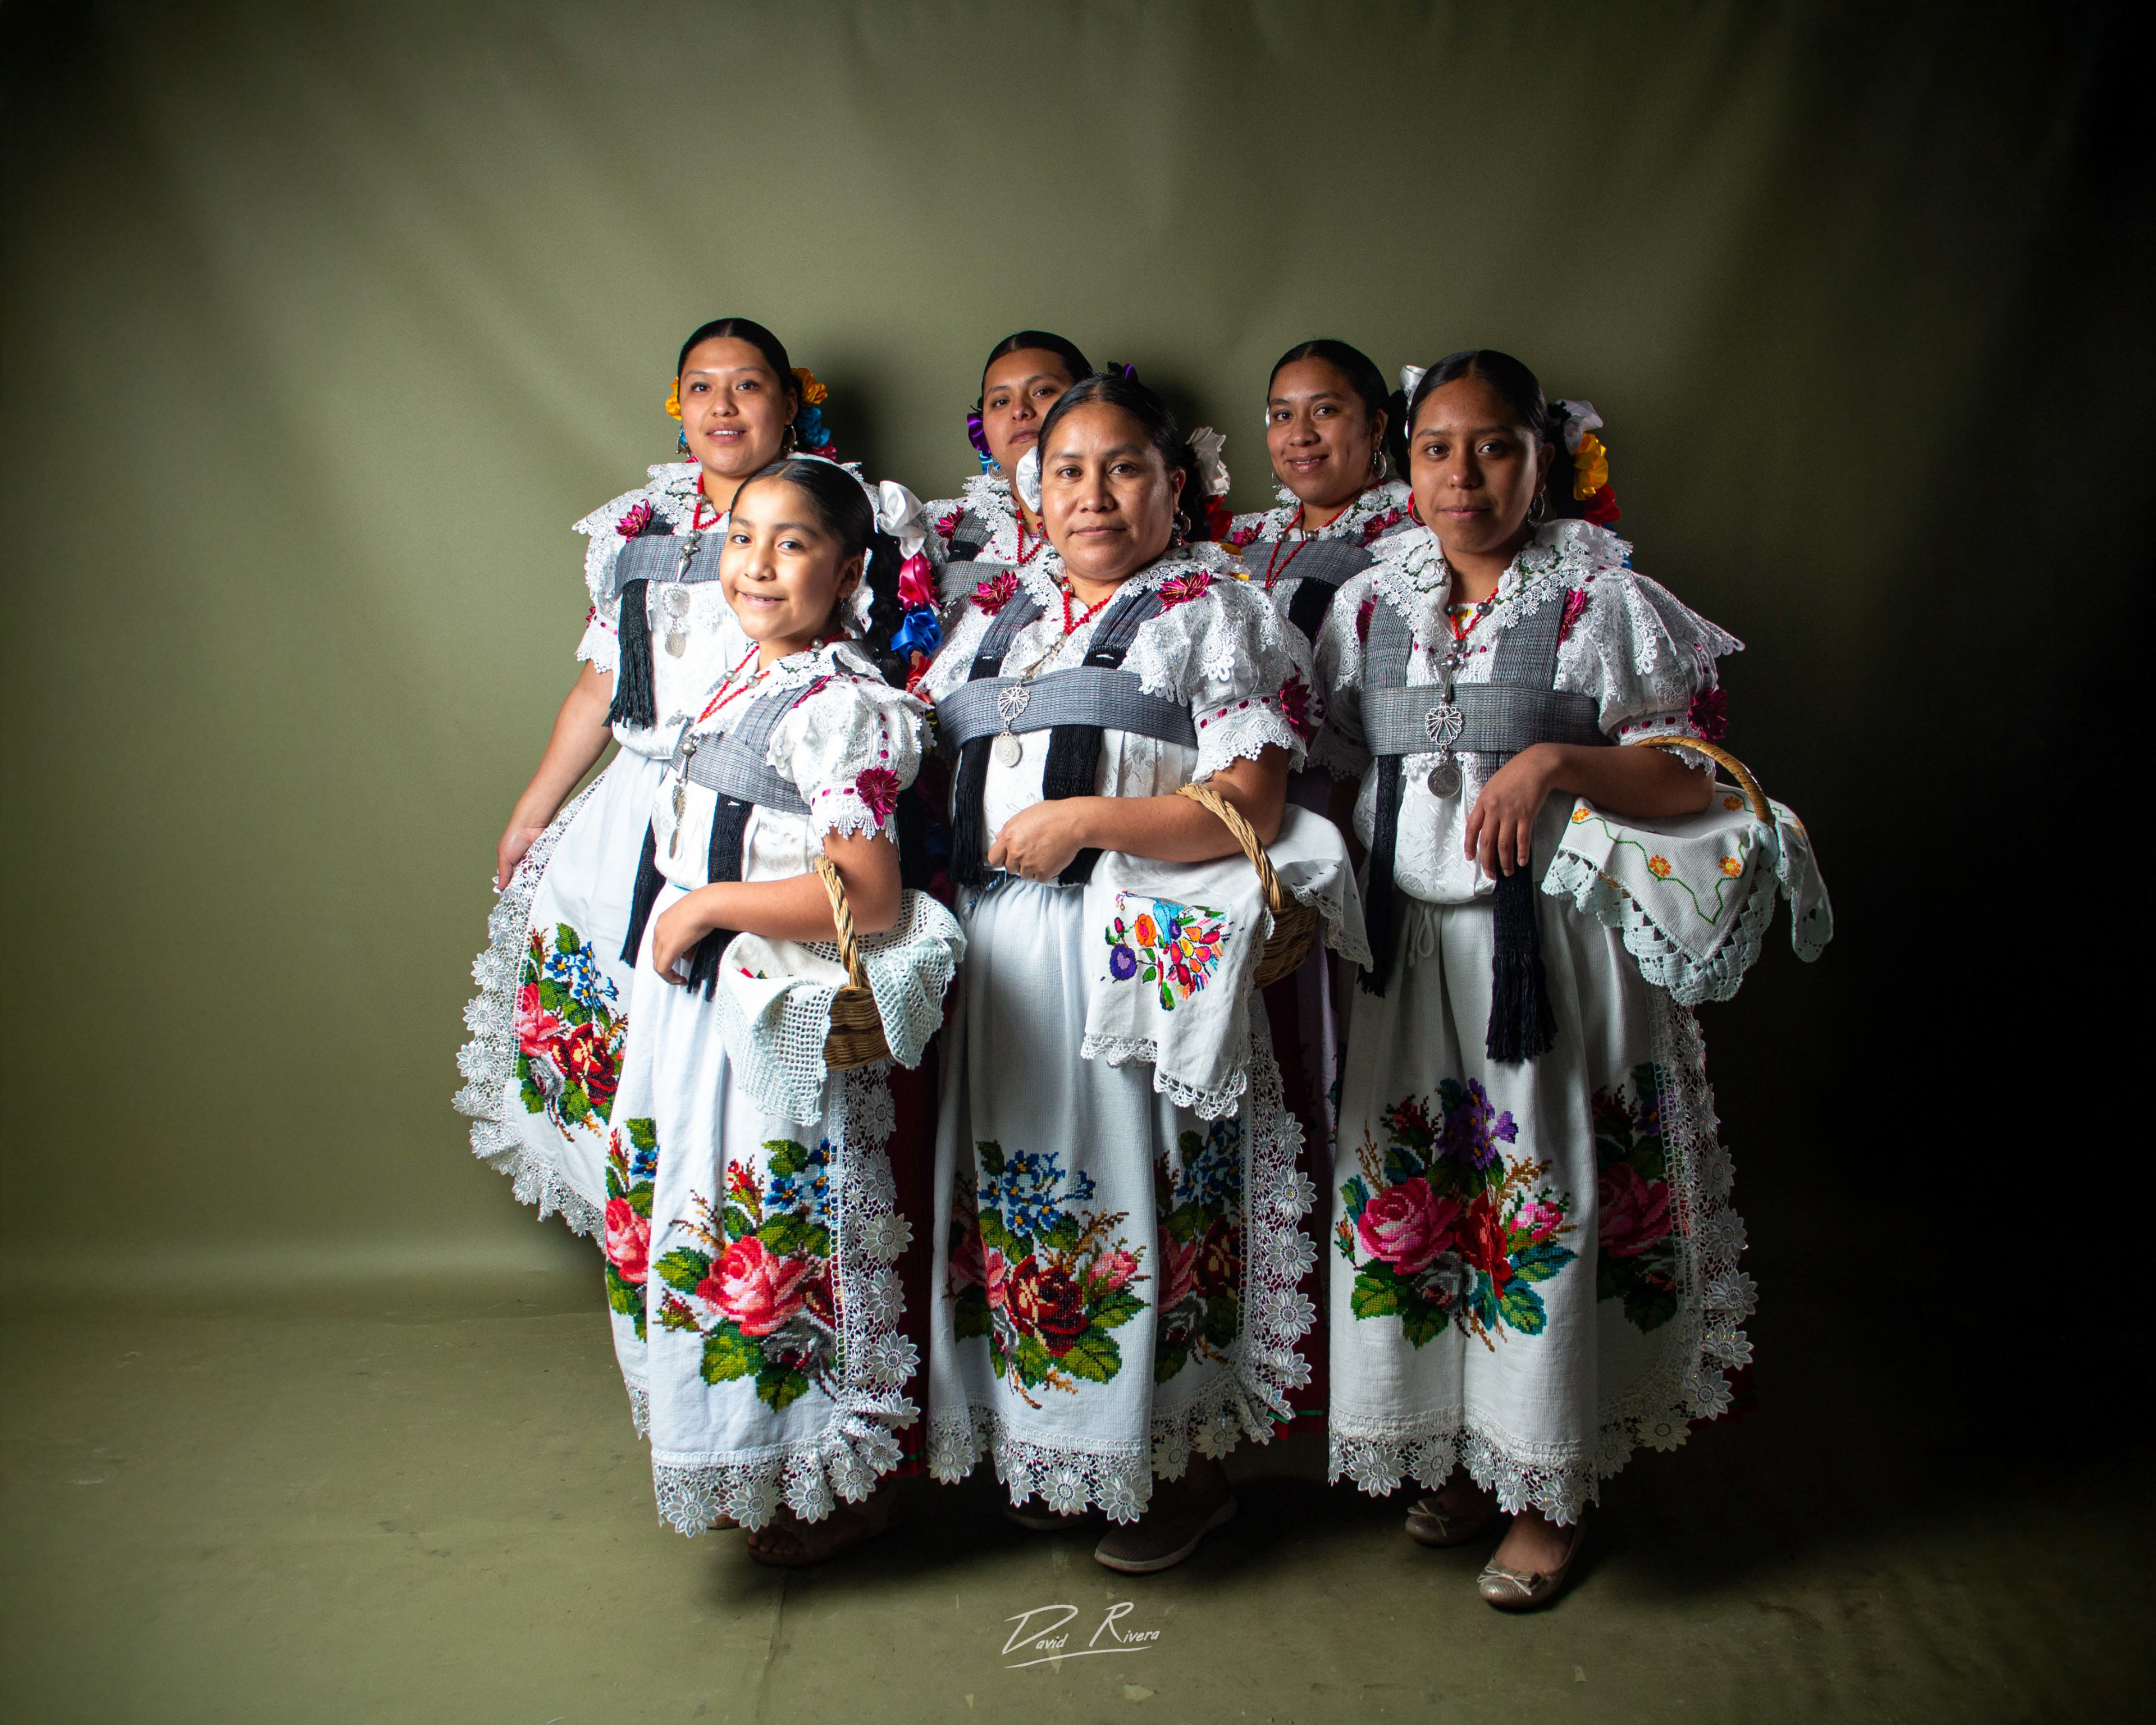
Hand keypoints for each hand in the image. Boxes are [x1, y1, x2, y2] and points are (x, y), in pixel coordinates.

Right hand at [494, 821, 547, 891]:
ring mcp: (534, 862)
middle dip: (525, 886)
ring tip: (534, 886)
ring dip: (534, 881)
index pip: (512, 880)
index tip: (515, 896)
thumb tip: (499, 888)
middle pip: (525, 881)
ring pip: (535, 877)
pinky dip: (543, 874)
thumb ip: (503, 874)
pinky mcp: (544, 860)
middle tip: (526, 893)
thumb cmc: (514, 838)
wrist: (530, 826)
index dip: (514, 887)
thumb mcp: (504, 858)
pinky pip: (544, 871)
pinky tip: (542, 879)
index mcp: (511, 864)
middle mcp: (523, 864)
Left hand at [651, 888, 726, 983]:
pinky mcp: (668, 948)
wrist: (707, 905)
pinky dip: (669, 977)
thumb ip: (688, 937)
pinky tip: (680, 980)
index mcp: (664, 920)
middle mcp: (659, 928)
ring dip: (668, 973)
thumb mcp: (694, 921)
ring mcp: (661, 938)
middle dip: (668, 965)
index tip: (680, 960)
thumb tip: (687, 955)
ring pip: (658, 962)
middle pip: (657, 953)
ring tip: (680, 978)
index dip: (669, 954)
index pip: (660, 942)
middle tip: (678, 973)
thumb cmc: (706, 908)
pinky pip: (662, 969)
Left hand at [987, 799, 1091, 881]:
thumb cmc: (1052, 816)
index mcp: (1009, 838)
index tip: (1006, 858)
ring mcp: (1030, 864)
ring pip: (1024, 875)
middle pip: (1010, 868)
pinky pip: (1039, 878)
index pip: (994, 858)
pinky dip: (1044, 872)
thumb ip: (1009, 829)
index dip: (1001, 858)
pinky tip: (1050, 859)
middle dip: (1018, 863)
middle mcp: (1017, 853)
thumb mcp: (1024, 815)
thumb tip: (999, 837)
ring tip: (1042, 854)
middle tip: (1030, 853)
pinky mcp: (1043, 872)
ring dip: (1031, 868)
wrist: (1072, 823)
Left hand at [1464, 744, 1556, 876]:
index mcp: (1483, 801)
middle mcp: (1494, 809)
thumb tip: (1474, 821)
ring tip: (1507, 872)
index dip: (1469, 846)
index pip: (1471, 828)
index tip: (1470, 859)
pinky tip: (1522, 862)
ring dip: (1505, 862)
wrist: (1536, 766)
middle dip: (1487, 861)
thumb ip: (1482, 805)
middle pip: (1487, 841)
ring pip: (1504, 844)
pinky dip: (1522, 853)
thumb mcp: (1491, 786)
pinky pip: (1522, 839)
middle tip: (1490, 875)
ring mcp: (1511, 813)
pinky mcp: (1527, 815)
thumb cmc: (1513, 774)